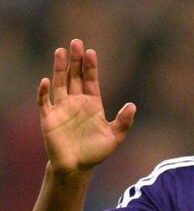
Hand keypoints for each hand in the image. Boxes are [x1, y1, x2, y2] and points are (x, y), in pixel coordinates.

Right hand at [37, 39, 135, 174]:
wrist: (77, 168)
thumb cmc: (96, 151)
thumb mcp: (115, 136)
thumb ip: (124, 121)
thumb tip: (132, 105)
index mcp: (93, 103)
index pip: (91, 79)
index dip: (91, 66)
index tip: (91, 51)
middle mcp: (76, 102)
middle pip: (75, 76)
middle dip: (75, 60)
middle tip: (76, 42)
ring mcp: (62, 109)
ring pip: (59, 83)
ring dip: (59, 68)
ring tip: (60, 51)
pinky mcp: (48, 119)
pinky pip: (44, 102)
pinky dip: (43, 92)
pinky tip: (45, 81)